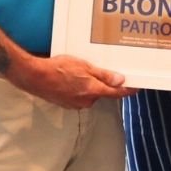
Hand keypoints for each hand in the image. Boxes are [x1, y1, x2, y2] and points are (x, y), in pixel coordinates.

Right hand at [12, 54, 130, 109]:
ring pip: (90, 94)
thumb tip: (121, 81)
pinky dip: (79, 88)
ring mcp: (76, 104)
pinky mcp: (67, 104)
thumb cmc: (58, 68)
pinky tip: (71, 79)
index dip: (128, 90)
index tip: (137, 87)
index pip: (117, 93)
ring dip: (90, 85)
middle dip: (103, 83)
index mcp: (93, 91)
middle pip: (103, 93)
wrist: (34, 77)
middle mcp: (87, 101)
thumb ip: (103, 75)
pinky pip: (79, 96)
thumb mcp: (84, 67)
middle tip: (99, 70)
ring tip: (80, 72)